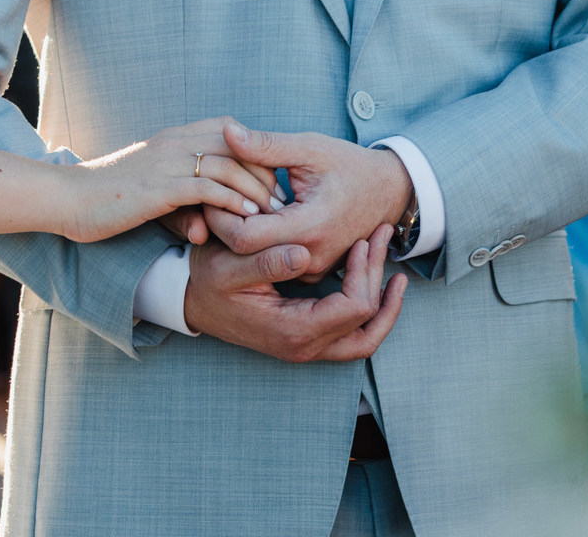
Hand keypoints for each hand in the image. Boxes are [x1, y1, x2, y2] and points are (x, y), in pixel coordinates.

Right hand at [63, 117, 281, 242]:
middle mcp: (174, 142)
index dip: (255, 154)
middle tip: (281, 201)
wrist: (68, 199)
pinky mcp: (159, 188)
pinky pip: (206, 188)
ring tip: (271, 212)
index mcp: (173, 137)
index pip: (230, 132)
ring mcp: (166, 162)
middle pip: (237, 145)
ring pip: (228, 165)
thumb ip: (179, 199)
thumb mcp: (149, 190)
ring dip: (254, 189)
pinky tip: (246, 217)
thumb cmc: (107, 199)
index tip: (270, 182)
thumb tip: (203, 227)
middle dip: (265, 172)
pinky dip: (231, 201)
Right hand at [184, 224, 407, 361]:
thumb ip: (266, 260)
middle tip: (381, 239)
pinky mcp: (307, 340)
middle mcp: (305, 347)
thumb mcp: (228, 266)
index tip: (360, 240)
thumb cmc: (206, 281)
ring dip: (385, 307)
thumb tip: (305, 255)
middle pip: (367, 324)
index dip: (364, 272)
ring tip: (397, 275)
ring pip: (366, 339)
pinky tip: (374, 285)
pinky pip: (352, 336)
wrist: (191, 301)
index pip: (353, 308)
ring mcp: (307, 348)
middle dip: (380, 281)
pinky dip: (369, 314)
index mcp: (292, 330)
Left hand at [203, 123, 412, 279]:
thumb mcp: (310, 148)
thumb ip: (266, 145)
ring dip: (239, 236)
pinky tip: (252, 218)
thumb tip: (227, 131)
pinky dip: (258, 244)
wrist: (390, 193)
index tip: (210, 192)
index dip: (218, 215)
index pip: (243, 237)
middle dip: (223, 225)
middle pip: (245, 252)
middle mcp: (310, 256)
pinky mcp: (312, 272)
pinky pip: (273, 263)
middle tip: (212, 197)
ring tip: (229, 205)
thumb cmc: (350, 167)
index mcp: (309, 227)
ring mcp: (312, 269)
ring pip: (257, 261)